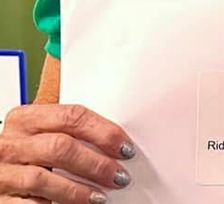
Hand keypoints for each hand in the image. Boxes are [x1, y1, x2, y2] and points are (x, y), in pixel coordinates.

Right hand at [0, 104, 134, 202]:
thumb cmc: (26, 156)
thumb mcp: (42, 136)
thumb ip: (70, 133)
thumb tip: (115, 143)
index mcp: (26, 120)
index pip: (71, 117)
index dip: (103, 132)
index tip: (124, 147)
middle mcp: (10, 144)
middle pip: (60, 147)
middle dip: (95, 163)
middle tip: (118, 175)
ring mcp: (2, 173)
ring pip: (43, 178)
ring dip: (78, 190)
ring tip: (100, 197)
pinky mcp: (0, 200)